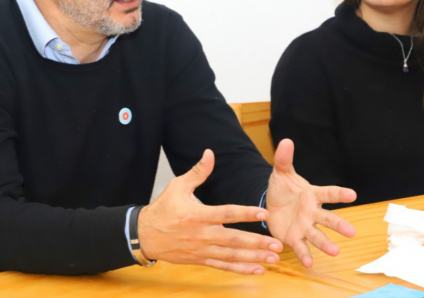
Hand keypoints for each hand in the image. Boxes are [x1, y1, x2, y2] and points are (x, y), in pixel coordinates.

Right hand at [138, 149, 283, 274]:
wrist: (145, 234)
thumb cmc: (163, 208)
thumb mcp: (178, 186)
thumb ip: (198, 172)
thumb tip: (210, 153)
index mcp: (198, 215)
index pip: (226, 214)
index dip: (246, 213)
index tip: (264, 213)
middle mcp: (202, 234)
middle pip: (234, 239)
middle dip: (257, 242)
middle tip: (278, 244)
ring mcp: (202, 250)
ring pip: (232, 256)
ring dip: (254, 257)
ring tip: (273, 258)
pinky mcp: (200, 259)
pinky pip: (223, 266)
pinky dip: (241, 269)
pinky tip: (257, 269)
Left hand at [266, 138, 356, 267]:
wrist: (271, 206)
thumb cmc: (282, 189)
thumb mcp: (281, 173)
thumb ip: (284, 159)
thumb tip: (286, 141)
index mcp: (312, 195)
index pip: (328, 193)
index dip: (340, 194)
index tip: (353, 194)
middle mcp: (312, 212)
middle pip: (328, 218)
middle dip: (339, 225)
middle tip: (352, 232)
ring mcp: (305, 227)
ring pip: (317, 235)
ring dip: (326, 244)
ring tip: (335, 252)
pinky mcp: (294, 238)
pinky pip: (301, 247)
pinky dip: (305, 255)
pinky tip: (309, 264)